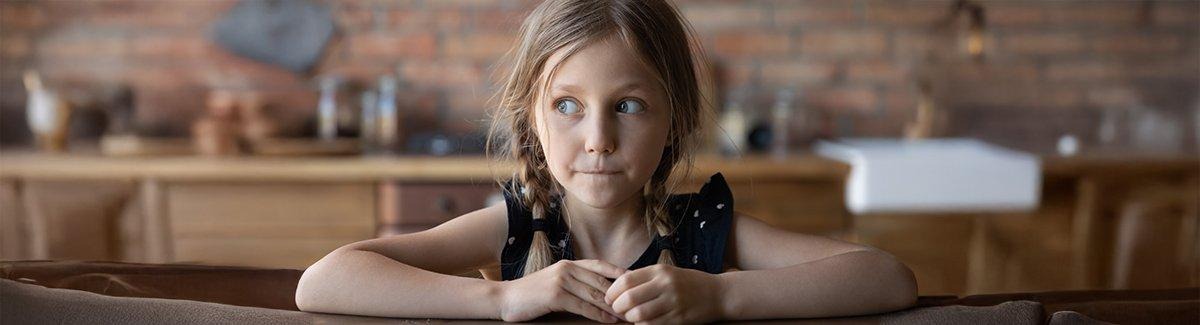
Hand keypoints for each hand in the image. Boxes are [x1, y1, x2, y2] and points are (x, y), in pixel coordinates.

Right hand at [498, 259, 627, 322]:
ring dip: (614, 307)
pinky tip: (609, 320)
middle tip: (636, 304)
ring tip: (628, 315)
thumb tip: (596, 290)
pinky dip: (599, 314)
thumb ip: (573, 281)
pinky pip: (583, 306)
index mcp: (568, 264)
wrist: (505, 299)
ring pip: (595, 295)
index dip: (619, 273)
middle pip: (601, 282)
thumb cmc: (531, 294)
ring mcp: (561, 281)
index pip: (600, 265)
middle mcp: (567, 268)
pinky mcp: (556, 295)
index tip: (636, 282)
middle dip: (621, 294)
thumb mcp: (554, 281)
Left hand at [605, 264, 724, 323]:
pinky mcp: (679, 318)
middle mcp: (666, 284)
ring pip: (638, 315)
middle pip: (628, 298)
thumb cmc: (687, 283)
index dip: (612, 292)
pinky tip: (644, 322)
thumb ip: (643, 278)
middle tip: (618, 310)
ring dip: (630, 318)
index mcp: (659, 270)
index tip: (610, 298)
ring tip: (631, 317)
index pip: (625, 280)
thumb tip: (615, 288)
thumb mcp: (666, 273)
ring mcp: (673, 302)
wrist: (718, 293)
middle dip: (618, 307)